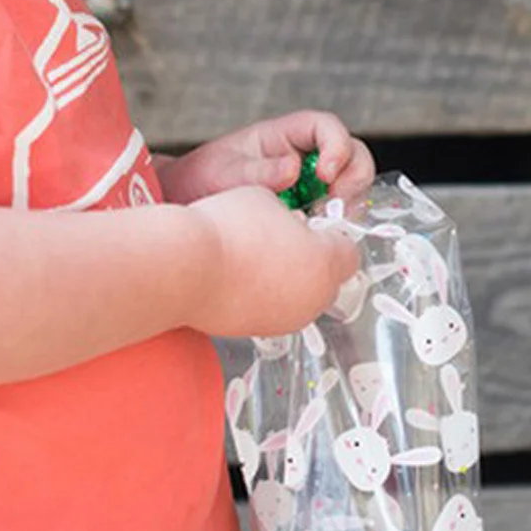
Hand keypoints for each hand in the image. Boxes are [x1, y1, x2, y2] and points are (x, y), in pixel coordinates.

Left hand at [158, 111, 374, 205]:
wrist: (188, 206)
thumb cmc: (201, 179)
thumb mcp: (224, 172)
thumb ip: (258, 172)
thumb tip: (294, 170)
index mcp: (286, 134)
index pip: (326, 127)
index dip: (336, 146)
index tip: (326, 175)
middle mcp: (305, 155)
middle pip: (352, 155)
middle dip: (353, 179)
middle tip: (336, 206)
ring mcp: (312, 184)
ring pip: (351, 185)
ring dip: (349, 204)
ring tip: (324, 223)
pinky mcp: (311, 209)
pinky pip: (338, 213)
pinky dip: (337, 224)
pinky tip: (319, 235)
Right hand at [190, 187, 359, 337]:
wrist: (181, 268)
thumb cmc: (225, 232)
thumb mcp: (266, 199)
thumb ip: (290, 215)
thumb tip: (289, 224)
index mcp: (326, 263)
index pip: (349, 252)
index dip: (332, 237)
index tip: (315, 227)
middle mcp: (312, 298)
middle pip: (329, 279)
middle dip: (313, 260)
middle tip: (285, 240)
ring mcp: (286, 319)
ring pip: (301, 298)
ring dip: (289, 280)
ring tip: (257, 258)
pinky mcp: (258, 330)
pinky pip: (274, 311)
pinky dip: (265, 297)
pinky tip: (241, 277)